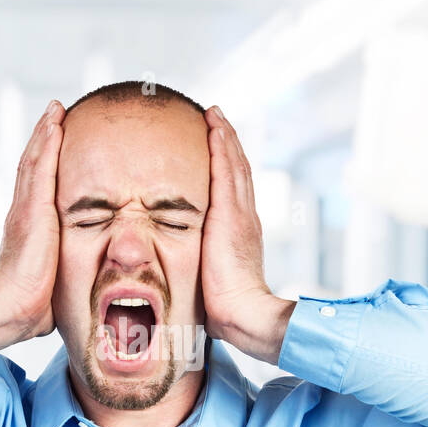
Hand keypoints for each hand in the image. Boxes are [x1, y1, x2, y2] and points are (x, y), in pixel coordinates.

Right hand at [0, 100, 65, 355]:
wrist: (15, 308)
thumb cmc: (33, 305)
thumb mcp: (50, 281)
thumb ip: (57, 274)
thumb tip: (71, 287)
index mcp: (26, 228)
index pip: (35, 187)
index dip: (42, 162)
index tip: (52, 142)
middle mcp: (22, 213)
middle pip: (31, 165)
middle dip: (42, 138)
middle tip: (53, 114)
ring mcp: (25, 209)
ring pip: (34, 160)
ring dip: (44, 132)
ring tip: (54, 110)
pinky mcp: (33, 210)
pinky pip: (42, 167)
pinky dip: (47, 142)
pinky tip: (55, 123)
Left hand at [201, 106, 293, 363]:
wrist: (242, 311)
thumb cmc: (225, 307)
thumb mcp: (211, 280)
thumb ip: (202, 270)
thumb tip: (181, 277)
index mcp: (241, 232)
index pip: (235, 191)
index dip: (228, 166)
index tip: (218, 147)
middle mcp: (245, 217)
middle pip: (238, 170)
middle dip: (228, 143)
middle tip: (217, 119)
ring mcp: (241, 213)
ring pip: (233, 163)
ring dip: (224, 136)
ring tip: (214, 115)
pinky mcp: (231, 212)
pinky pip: (226, 168)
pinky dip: (221, 144)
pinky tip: (213, 126)